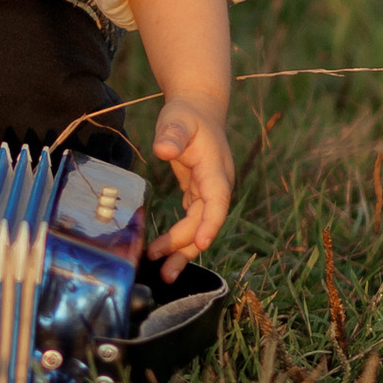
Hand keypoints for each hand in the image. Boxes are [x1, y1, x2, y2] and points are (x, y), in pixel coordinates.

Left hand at [148, 97, 233, 269]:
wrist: (199, 110)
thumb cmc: (187, 115)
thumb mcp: (177, 119)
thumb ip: (171, 133)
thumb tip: (164, 149)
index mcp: (215, 169)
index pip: (217, 201)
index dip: (211, 223)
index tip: (201, 243)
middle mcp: (217, 185)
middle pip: (206, 221)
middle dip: (187, 246)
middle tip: (164, 268)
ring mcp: (210, 191)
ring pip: (200, 227)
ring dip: (183, 249)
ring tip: (165, 272)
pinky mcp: (199, 194)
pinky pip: (192, 222)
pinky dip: (180, 238)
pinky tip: (164, 253)